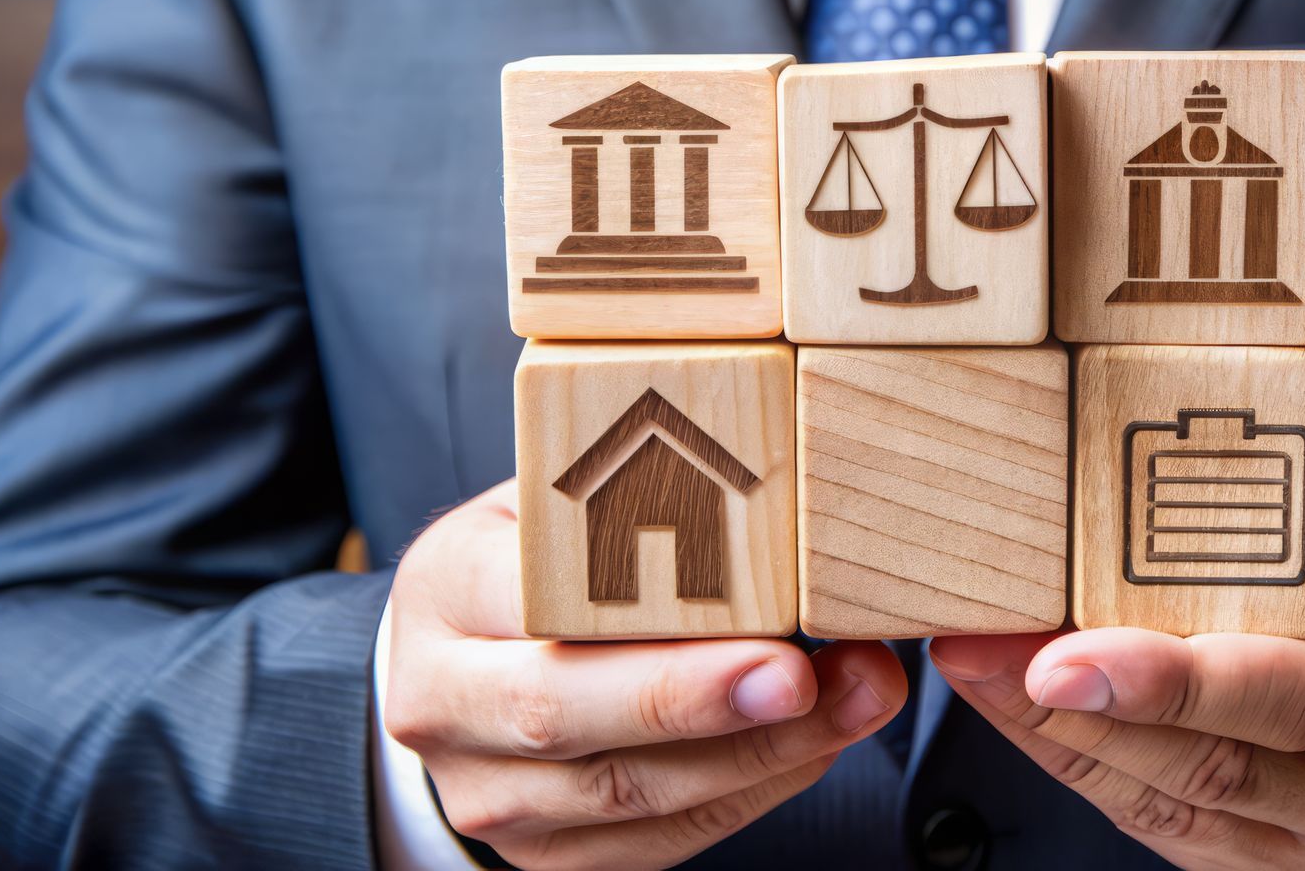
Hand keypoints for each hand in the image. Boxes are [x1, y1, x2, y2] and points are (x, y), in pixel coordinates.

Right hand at [384, 480, 905, 869]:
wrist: (458, 672)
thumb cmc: (528, 561)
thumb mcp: (548, 500)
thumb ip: (628, 491)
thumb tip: (768, 471)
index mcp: (445, 588)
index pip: (542, 604)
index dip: (652, 617)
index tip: (765, 618)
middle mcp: (446, 703)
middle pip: (567, 713)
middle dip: (705, 701)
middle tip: (810, 676)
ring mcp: (490, 792)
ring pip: (629, 790)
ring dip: (762, 750)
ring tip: (858, 695)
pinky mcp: (547, 853)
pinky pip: (664, 833)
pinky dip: (753, 788)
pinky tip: (818, 737)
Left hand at [929, 480, 1304, 869]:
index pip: (1298, 698)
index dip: (1180, 683)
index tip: (1072, 656)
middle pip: (1206, 763)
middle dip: (1081, 712)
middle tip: (983, 650)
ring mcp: (1285, 841)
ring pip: (1153, 797)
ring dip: (1044, 731)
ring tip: (969, 658)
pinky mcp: (1223, 854)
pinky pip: (1129, 809)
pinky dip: (1054, 749)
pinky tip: (996, 691)